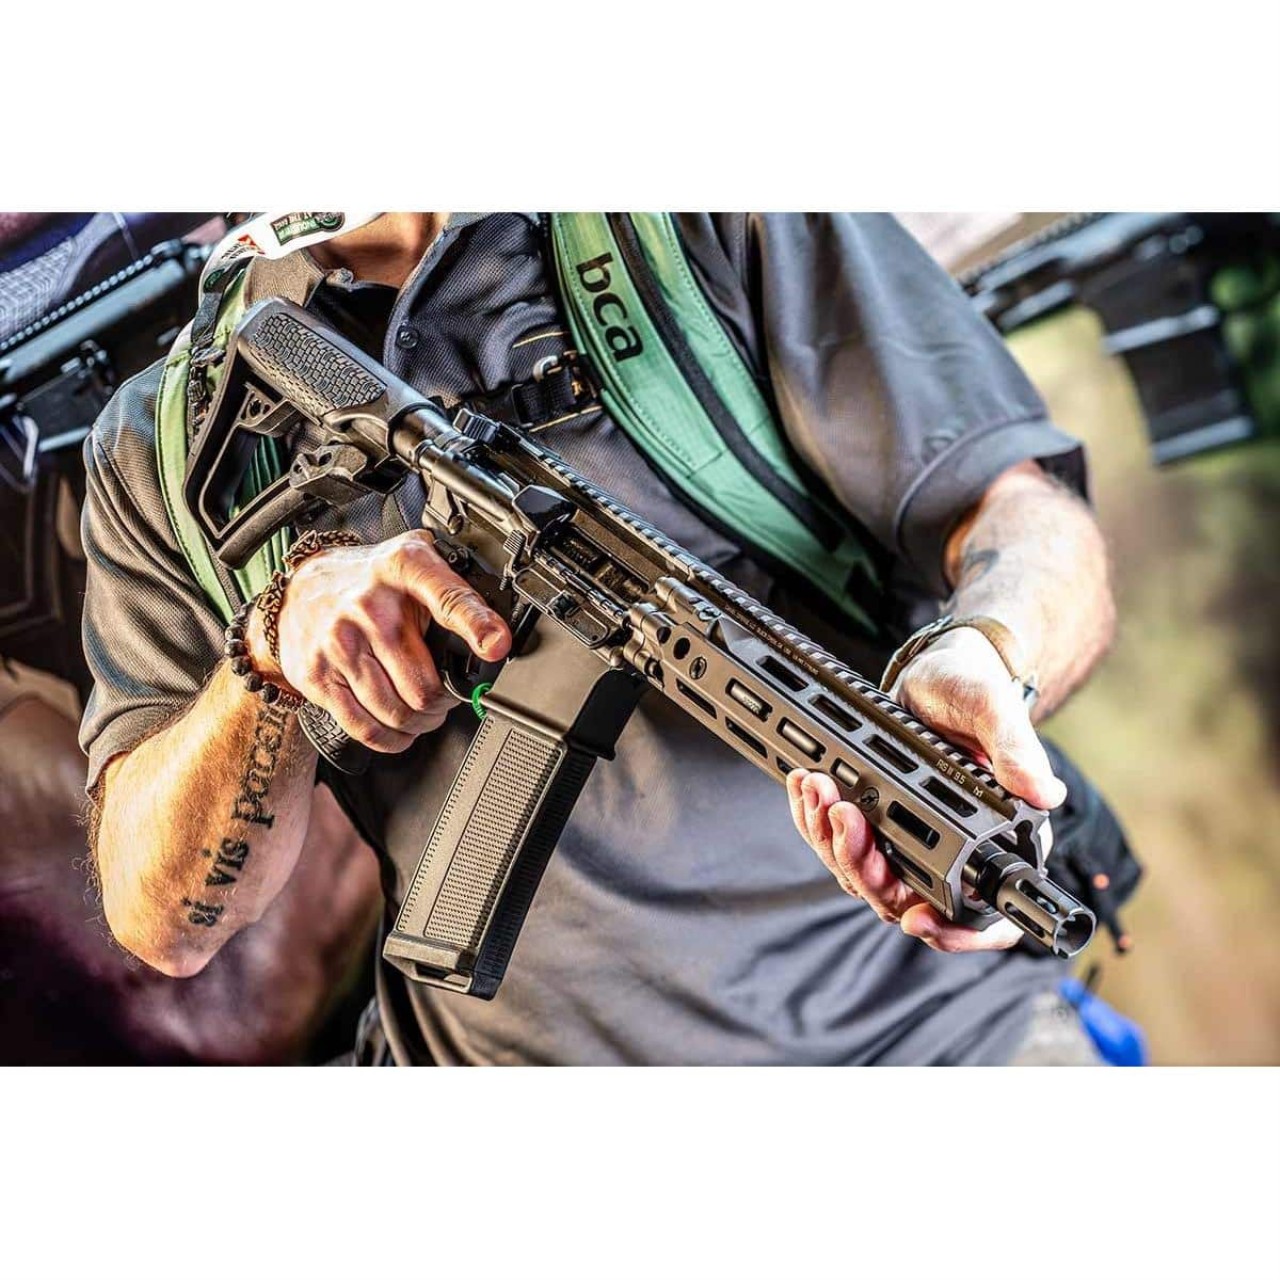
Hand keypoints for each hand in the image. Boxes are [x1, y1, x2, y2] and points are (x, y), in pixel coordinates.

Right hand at [247, 529, 510, 751]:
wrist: (301, 586)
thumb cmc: (370, 581)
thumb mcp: (417, 561)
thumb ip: (457, 592)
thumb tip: (496, 637)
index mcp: (404, 569)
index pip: (448, 599)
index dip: (477, 626)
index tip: (496, 646)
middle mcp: (369, 607)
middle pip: (424, 686)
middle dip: (444, 703)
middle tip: (446, 700)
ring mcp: (339, 644)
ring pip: (397, 712)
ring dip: (420, 723)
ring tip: (424, 713)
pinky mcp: (316, 676)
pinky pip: (363, 726)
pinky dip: (391, 739)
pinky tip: (400, 730)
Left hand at [785, 626, 1065, 952]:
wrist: (937, 670)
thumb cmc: (974, 687)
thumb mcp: (993, 708)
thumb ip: (1015, 749)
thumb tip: (1043, 793)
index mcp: (998, 836)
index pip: (986, 914)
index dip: (956, 932)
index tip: (917, 918)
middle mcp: (954, 849)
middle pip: (905, 898)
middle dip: (864, 866)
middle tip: (843, 816)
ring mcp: (909, 838)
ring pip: (863, 874)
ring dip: (831, 840)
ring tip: (817, 791)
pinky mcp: (876, 820)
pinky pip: (840, 842)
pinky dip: (817, 820)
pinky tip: (806, 787)